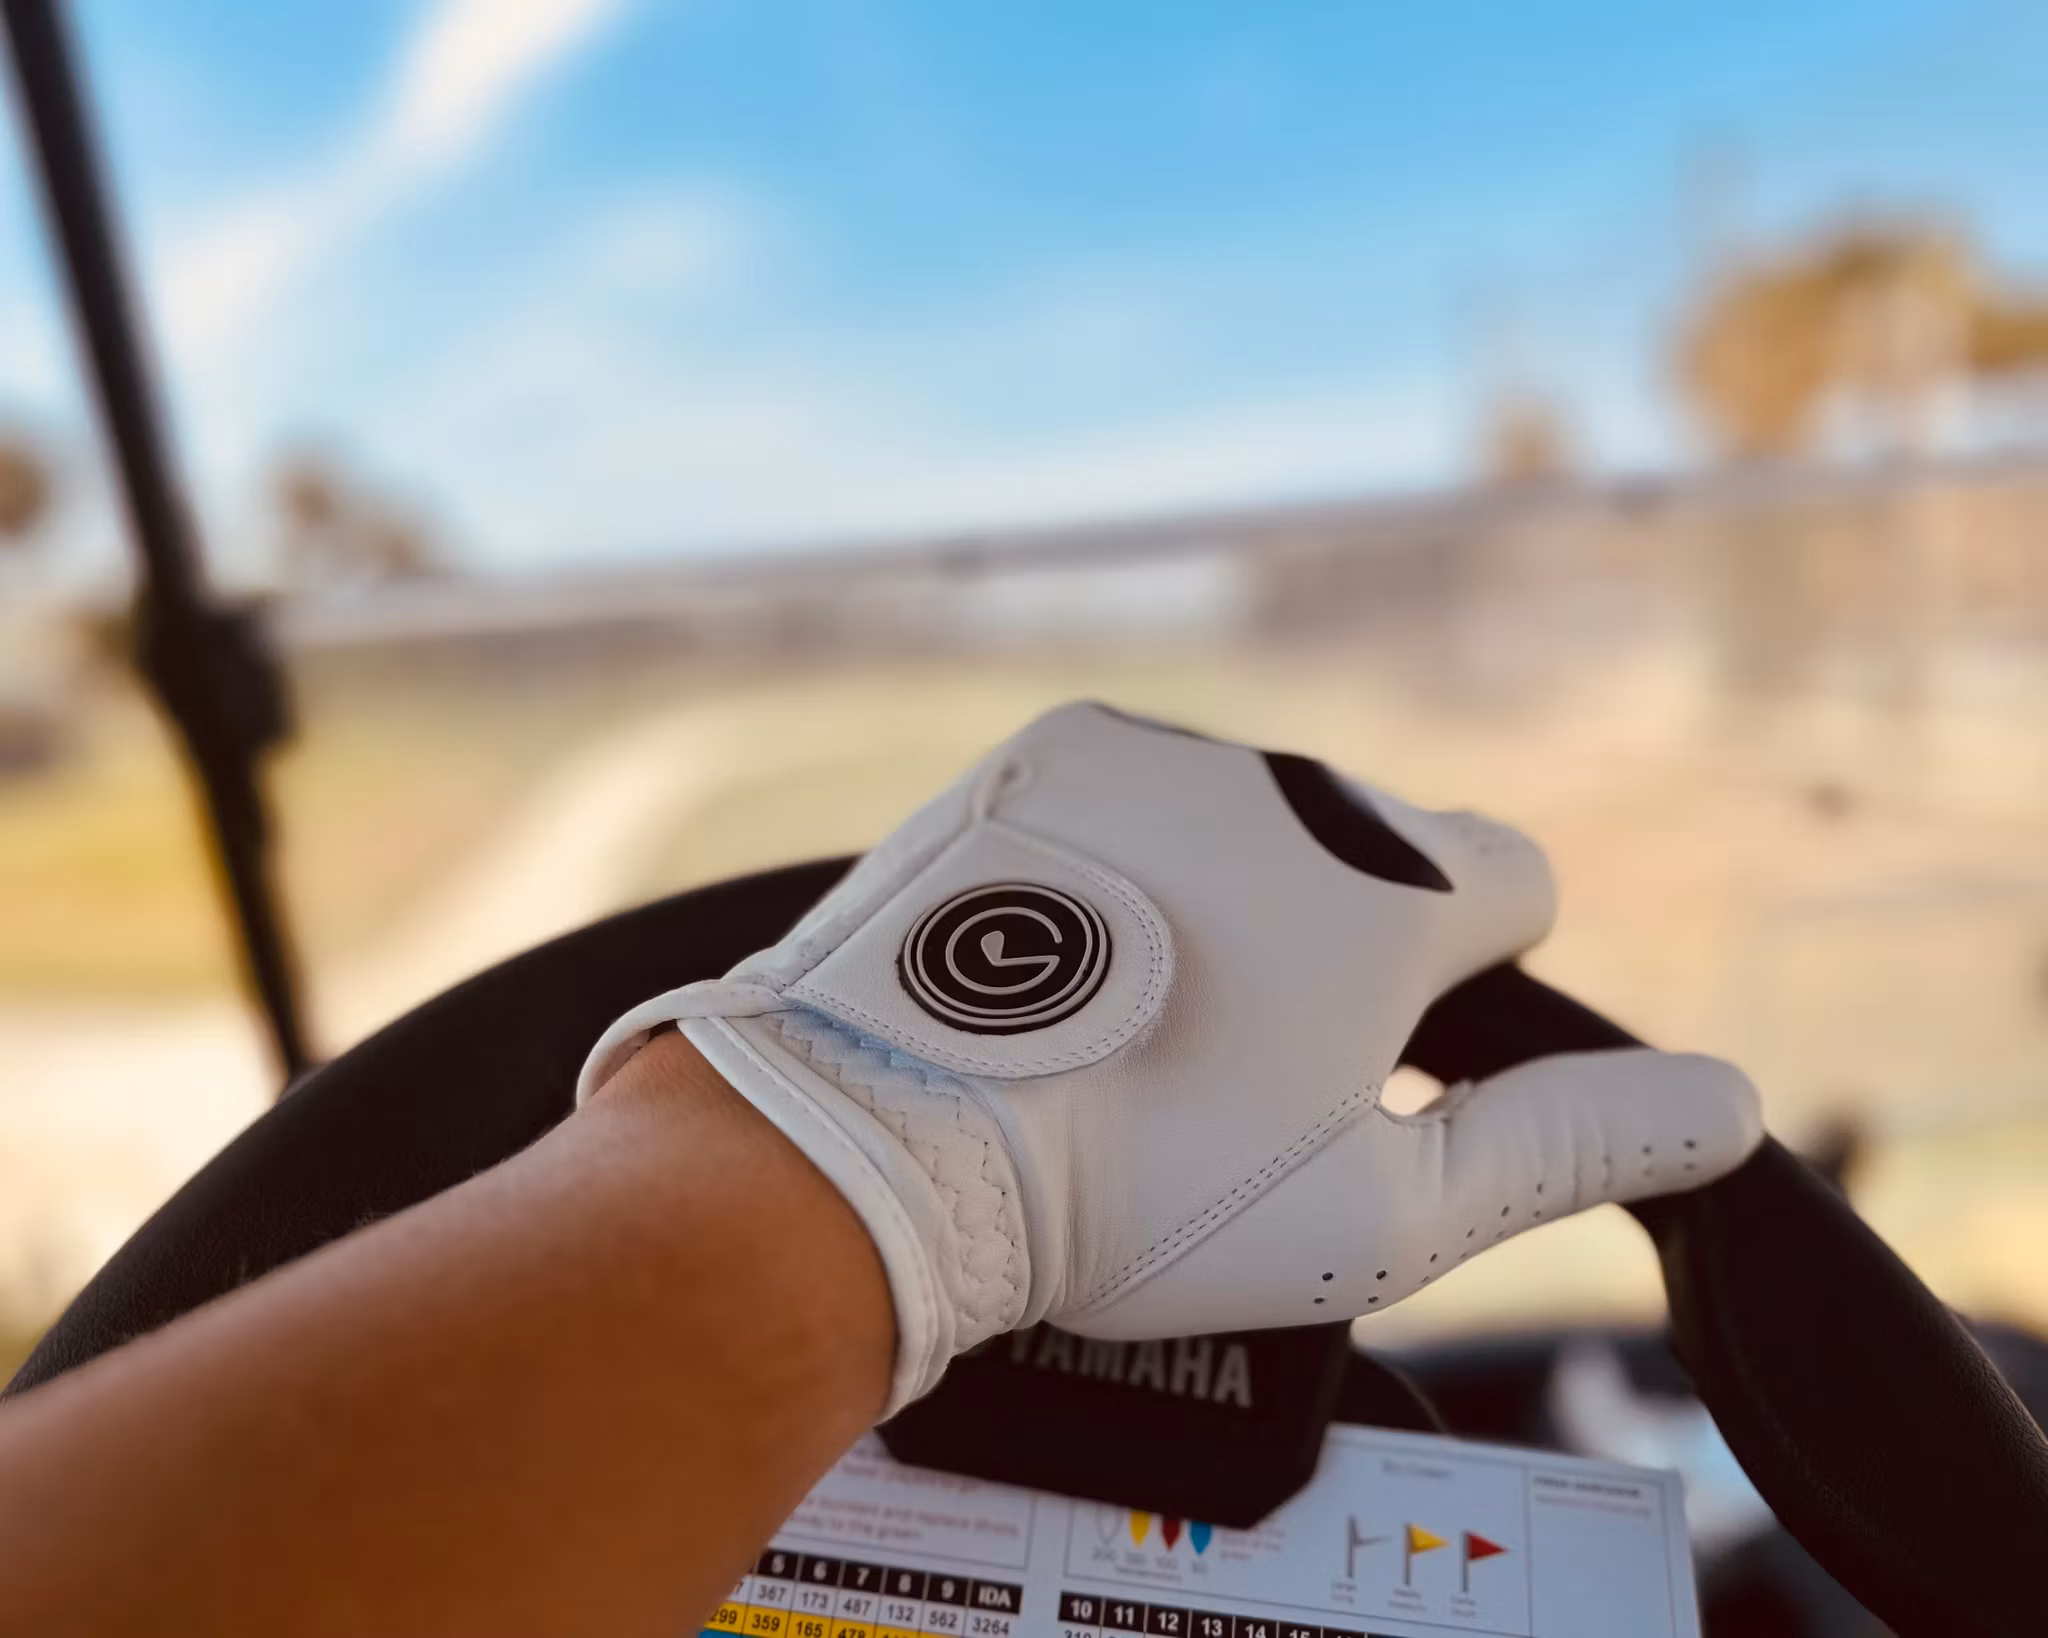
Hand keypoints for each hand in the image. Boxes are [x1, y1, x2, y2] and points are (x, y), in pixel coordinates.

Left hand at [581, 703, 1761, 1411]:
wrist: (887, 1136)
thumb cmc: (1136, 1193)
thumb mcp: (1381, 1216)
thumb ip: (1569, 1145)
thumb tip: (1725, 1105)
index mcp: (1391, 883)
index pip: (1516, 883)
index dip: (1470, 979)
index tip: (1385, 1053)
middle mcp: (1285, 783)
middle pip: (1375, 844)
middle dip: (1345, 933)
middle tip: (1245, 1065)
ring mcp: (1152, 753)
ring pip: (1249, 816)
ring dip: (1232, 889)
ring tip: (1137, 1017)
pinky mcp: (1038, 752)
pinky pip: (1130, 793)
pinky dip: (1123, 855)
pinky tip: (1062, 955)